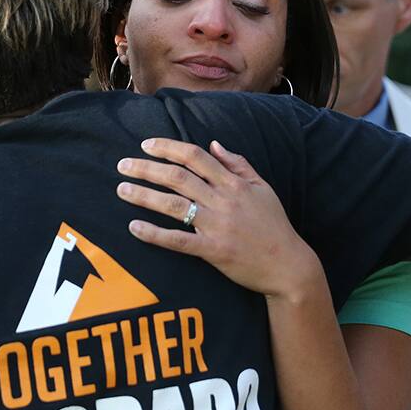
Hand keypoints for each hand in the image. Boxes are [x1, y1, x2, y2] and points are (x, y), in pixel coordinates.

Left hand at [117, 137, 321, 298]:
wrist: (289, 266)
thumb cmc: (275, 225)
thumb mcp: (262, 188)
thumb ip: (238, 164)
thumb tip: (214, 144)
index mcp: (234, 183)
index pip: (195, 157)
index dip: (168, 148)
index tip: (146, 145)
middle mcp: (223, 201)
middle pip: (178, 177)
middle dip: (147, 169)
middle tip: (122, 165)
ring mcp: (217, 226)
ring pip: (173, 205)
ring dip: (144, 196)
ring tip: (121, 190)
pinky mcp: (213, 251)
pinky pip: (178, 240)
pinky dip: (154, 234)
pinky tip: (134, 227)